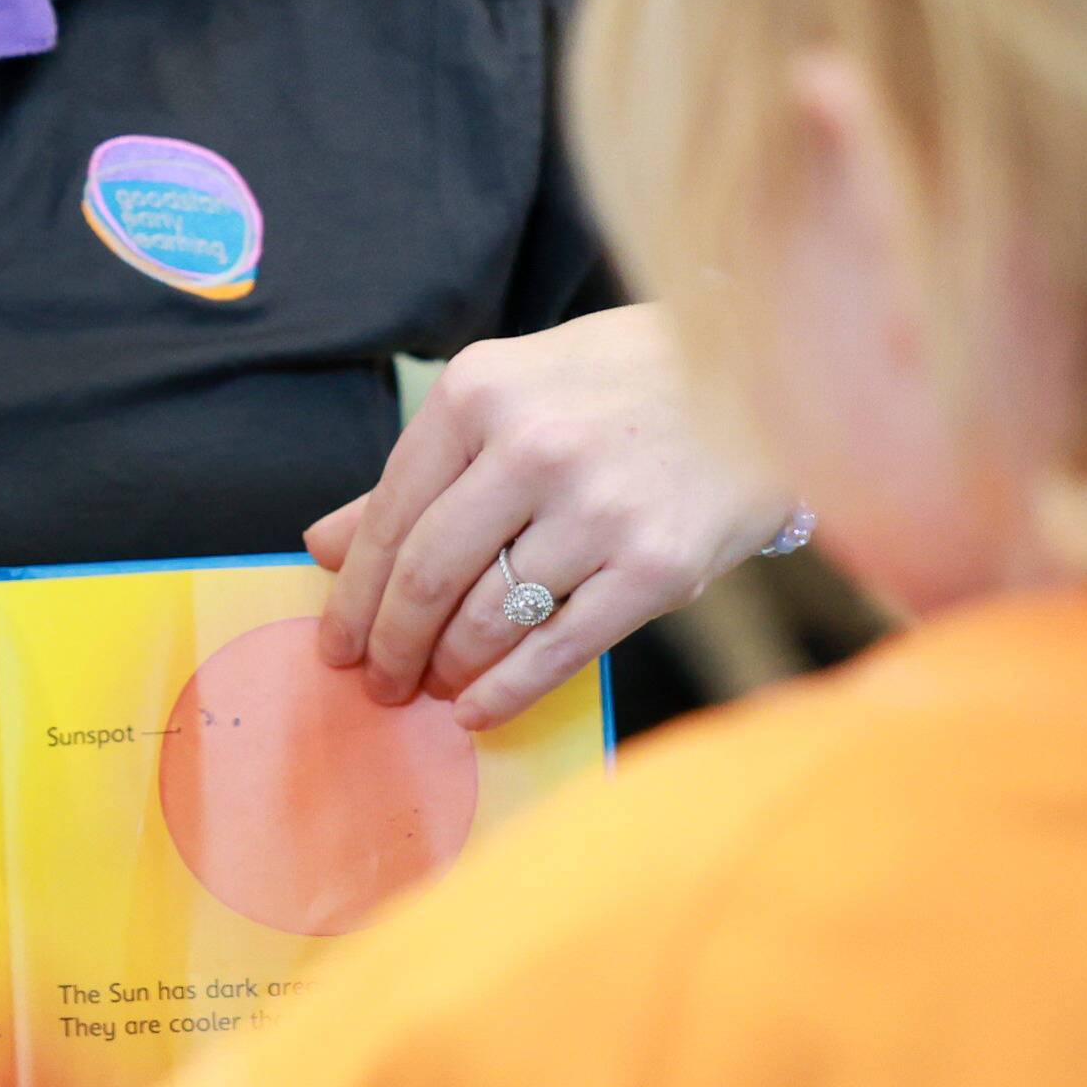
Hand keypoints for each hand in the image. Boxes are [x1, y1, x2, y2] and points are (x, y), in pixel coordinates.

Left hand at [306, 304, 792, 730]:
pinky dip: (507, 691)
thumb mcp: (509, 396)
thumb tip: (322, 545)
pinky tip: (479, 709)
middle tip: (376, 681)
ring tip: (434, 686)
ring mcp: (599, 509)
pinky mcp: (658, 566)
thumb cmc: (618, 384)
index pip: (391, 514)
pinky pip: (559, 649)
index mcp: (479, 392)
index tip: (336, 640)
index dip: (354, 592)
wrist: (764, 377)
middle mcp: (533, 448)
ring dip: (447, 668)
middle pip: (429, 574)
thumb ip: (418, 472)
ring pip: (489, 618)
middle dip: (390, 643)